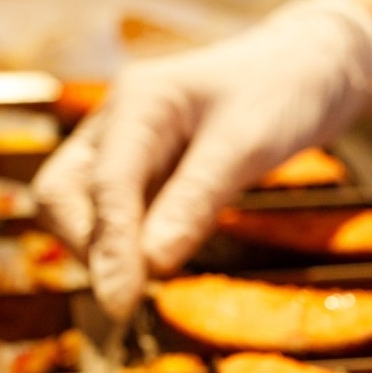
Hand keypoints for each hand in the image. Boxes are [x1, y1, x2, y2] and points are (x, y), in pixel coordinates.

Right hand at [34, 0, 371, 318]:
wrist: (309, 66)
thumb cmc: (283, 92)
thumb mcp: (248, 144)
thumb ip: (197, 200)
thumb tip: (152, 265)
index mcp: (138, 102)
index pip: (105, 184)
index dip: (109, 249)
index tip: (121, 306)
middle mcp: (116, 124)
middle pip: (62, 196)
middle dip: (89, 247)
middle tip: (134, 294)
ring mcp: (123, 149)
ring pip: (79, 210)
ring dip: (104, 251)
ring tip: (149, 281)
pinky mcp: (141, 173)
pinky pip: (115, 217)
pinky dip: (126, 247)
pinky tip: (158, 264)